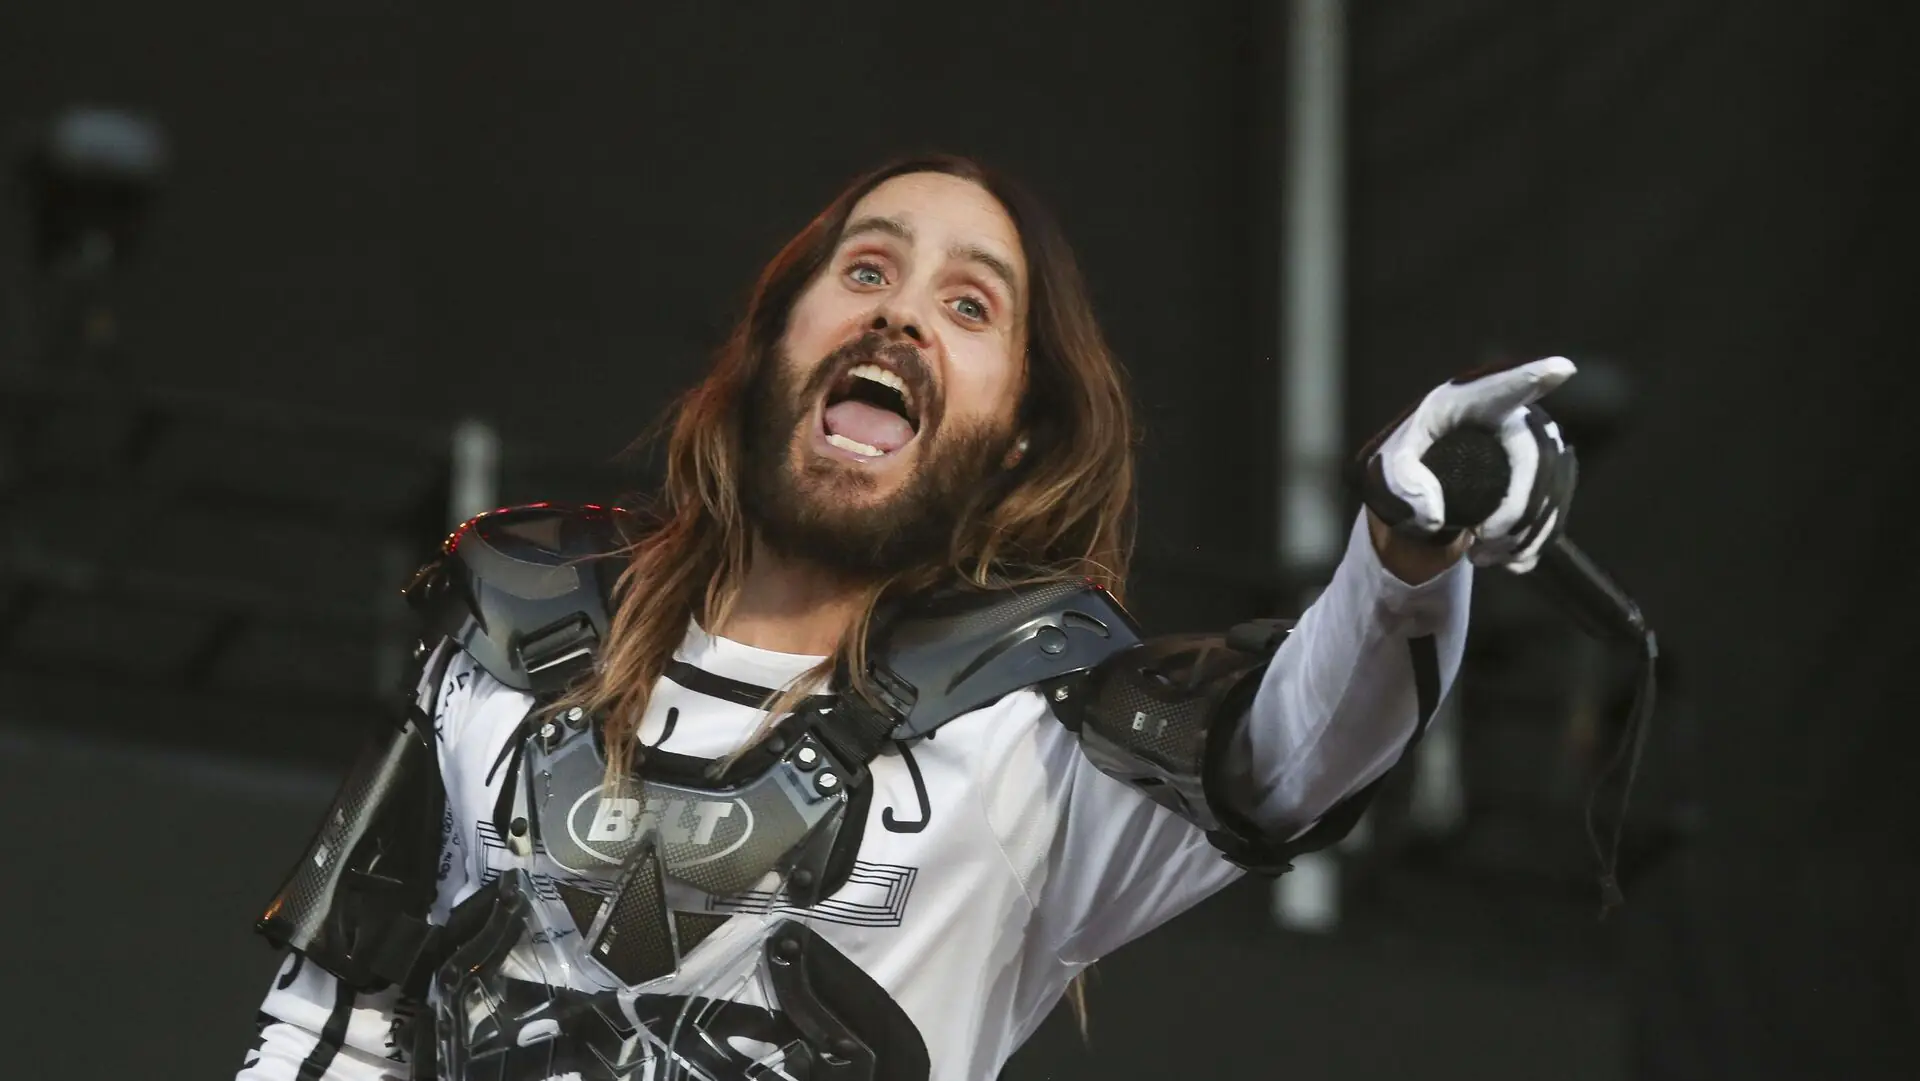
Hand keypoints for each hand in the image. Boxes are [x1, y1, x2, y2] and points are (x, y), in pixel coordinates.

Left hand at [1360, 356, 1578, 573]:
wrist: (1421, 484)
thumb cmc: (1404, 464)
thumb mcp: (1387, 470)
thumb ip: (1402, 486)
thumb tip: (1434, 517)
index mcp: (1468, 402)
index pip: (1504, 387)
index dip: (1534, 377)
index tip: (1561, 370)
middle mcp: (1511, 417)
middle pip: (1536, 459)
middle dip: (1516, 511)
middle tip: (1482, 540)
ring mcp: (1533, 445)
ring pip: (1552, 490)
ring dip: (1524, 535)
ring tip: (1483, 556)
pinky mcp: (1543, 477)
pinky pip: (1555, 510)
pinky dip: (1536, 543)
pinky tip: (1511, 563)